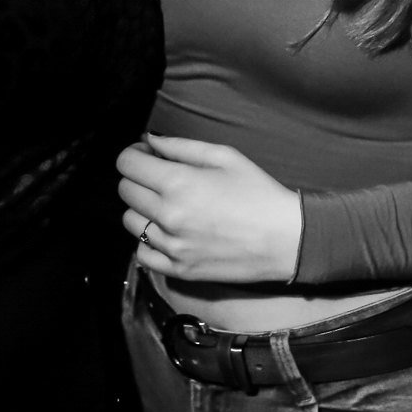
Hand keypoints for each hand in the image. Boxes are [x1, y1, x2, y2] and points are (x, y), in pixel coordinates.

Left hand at [117, 133, 301, 285]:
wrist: (286, 239)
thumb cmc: (258, 192)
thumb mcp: (224, 156)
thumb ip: (179, 146)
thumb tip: (148, 141)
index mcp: (178, 183)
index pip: (127, 164)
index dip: (134, 155)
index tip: (146, 155)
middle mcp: (168, 215)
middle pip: (125, 191)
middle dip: (137, 178)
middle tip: (158, 177)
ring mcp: (171, 246)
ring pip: (130, 222)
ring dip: (142, 209)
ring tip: (165, 205)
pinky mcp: (178, 270)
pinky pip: (142, 254)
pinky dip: (148, 242)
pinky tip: (167, 232)